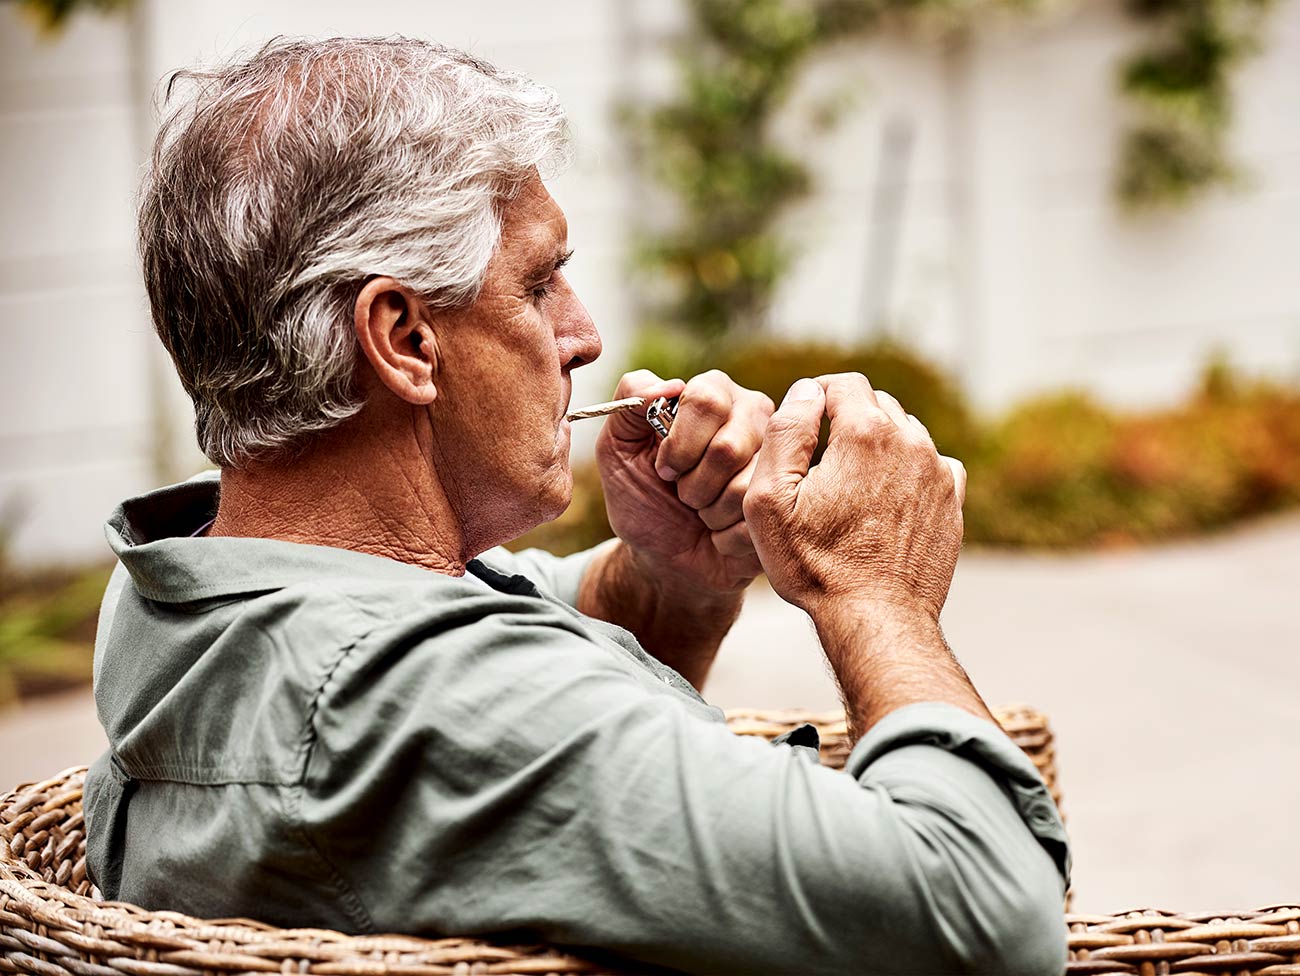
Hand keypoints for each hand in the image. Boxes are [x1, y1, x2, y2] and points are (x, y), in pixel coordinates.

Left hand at [595, 369, 773, 593]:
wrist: (664, 557)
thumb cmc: (642, 497)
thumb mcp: (617, 448)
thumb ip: (629, 402)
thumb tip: (667, 385)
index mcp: (715, 394)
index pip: (706, 400)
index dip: (678, 444)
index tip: (663, 467)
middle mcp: (754, 417)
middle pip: (729, 446)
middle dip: (692, 483)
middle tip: (683, 492)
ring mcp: (779, 458)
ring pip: (745, 486)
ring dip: (709, 511)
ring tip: (703, 510)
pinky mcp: (788, 498)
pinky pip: (758, 518)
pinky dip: (727, 533)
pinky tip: (723, 530)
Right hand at [742, 373, 966, 619]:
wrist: (876, 618)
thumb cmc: (814, 564)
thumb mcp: (770, 499)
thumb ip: (785, 432)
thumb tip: (806, 390)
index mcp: (866, 432)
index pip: (843, 384)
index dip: (817, 395)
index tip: (802, 420)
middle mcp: (911, 442)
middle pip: (876, 404)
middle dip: (847, 418)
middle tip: (821, 455)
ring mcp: (938, 471)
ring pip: (906, 432)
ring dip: (878, 443)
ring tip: (851, 479)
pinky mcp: (953, 500)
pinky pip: (932, 463)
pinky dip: (909, 469)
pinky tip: (886, 497)